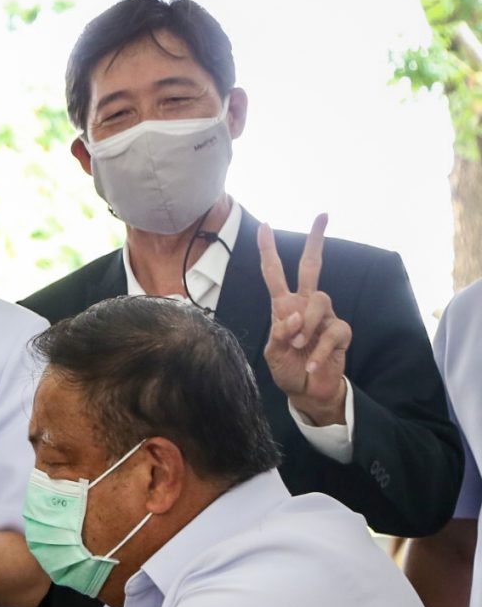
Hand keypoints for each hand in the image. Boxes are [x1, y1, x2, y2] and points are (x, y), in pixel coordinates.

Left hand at [260, 214, 348, 426]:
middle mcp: (305, 305)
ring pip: (320, 301)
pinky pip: (333, 332)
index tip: (265, 225)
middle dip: (316, 241)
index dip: (269, 251)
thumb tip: (294, 315)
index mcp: (283, 306)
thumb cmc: (287, 368)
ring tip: (298, 346)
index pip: (274, 273)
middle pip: (312, 267)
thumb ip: (279, 334)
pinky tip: (312, 364)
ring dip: (307, 326)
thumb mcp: (273, 353)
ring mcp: (325, 316)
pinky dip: (319, 350)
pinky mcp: (342, 332)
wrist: (307, 390)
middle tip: (322, 215)